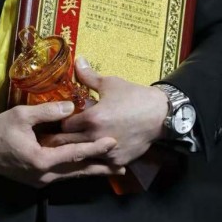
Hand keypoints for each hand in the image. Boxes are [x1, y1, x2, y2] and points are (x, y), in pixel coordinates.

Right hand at [0, 99, 117, 187]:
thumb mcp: (20, 116)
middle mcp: (45, 175)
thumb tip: (70, 106)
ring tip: (113, 170)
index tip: (112, 143)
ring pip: (72, 176)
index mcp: (41, 159)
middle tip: (123, 166)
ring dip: (92, 172)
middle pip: (78, 171)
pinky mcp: (39, 180)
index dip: (95, 148)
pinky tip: (89, 168)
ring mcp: (42, 180)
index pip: (74, 154)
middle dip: (101, 168)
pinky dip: (78, 172)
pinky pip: (63, 176)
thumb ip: (46, 111)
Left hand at [39, 58, 167, 174]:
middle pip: (66, 144)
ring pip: (81, 155)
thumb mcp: (110, 83)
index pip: (63, 125)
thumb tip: (77, 59)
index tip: (63, 119)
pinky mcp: (117, 161)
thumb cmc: (134, 97)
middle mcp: (96, 138)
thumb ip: (89, 76)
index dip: (62, 122)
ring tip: (75, 143)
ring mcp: (107, 152)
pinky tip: (95, 149)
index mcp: (92, 118)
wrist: (160, 115)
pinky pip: (99, 162)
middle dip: (61, 138)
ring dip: (76, 149)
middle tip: (60, 134)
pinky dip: (95, 157)